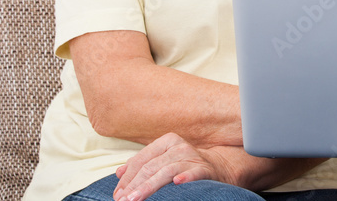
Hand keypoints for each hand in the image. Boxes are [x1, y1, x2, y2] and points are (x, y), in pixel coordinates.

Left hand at [113, 133, 239, 200]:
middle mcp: (178, 147)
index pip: (141, 160)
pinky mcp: (205, 169)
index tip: (117, 195)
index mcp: (166, 142)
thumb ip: (143, 164)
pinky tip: (177, 183)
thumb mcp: (163, 161)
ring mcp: (192, 157)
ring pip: (166, 171)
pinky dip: (186, 177)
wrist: (219, 166)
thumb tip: (119, 172)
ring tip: (135, 199)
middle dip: (134, 185)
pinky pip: (194, 173)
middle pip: (150, 167)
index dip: (127, 178)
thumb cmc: (185, 165)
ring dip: (149, 186)